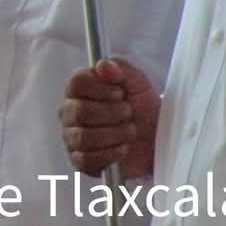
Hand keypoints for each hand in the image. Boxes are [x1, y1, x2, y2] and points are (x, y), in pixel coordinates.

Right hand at [59, 57, 158, 178]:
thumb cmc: (142, 107)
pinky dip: (109, 155)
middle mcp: (69, 111)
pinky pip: (85, 160)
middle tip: (129, 114)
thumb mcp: (137, 82)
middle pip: (80, 111)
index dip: (101, 89)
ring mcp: (72, 136)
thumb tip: (103, 65)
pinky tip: (123, 149)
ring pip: (83, 137)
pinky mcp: (80, 160)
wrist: (156, 138)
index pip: (76, 83)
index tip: (120, 93)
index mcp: (78, 89)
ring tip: (129, 132)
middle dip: (113, 114)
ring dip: (114, 135)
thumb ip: (120, 68)